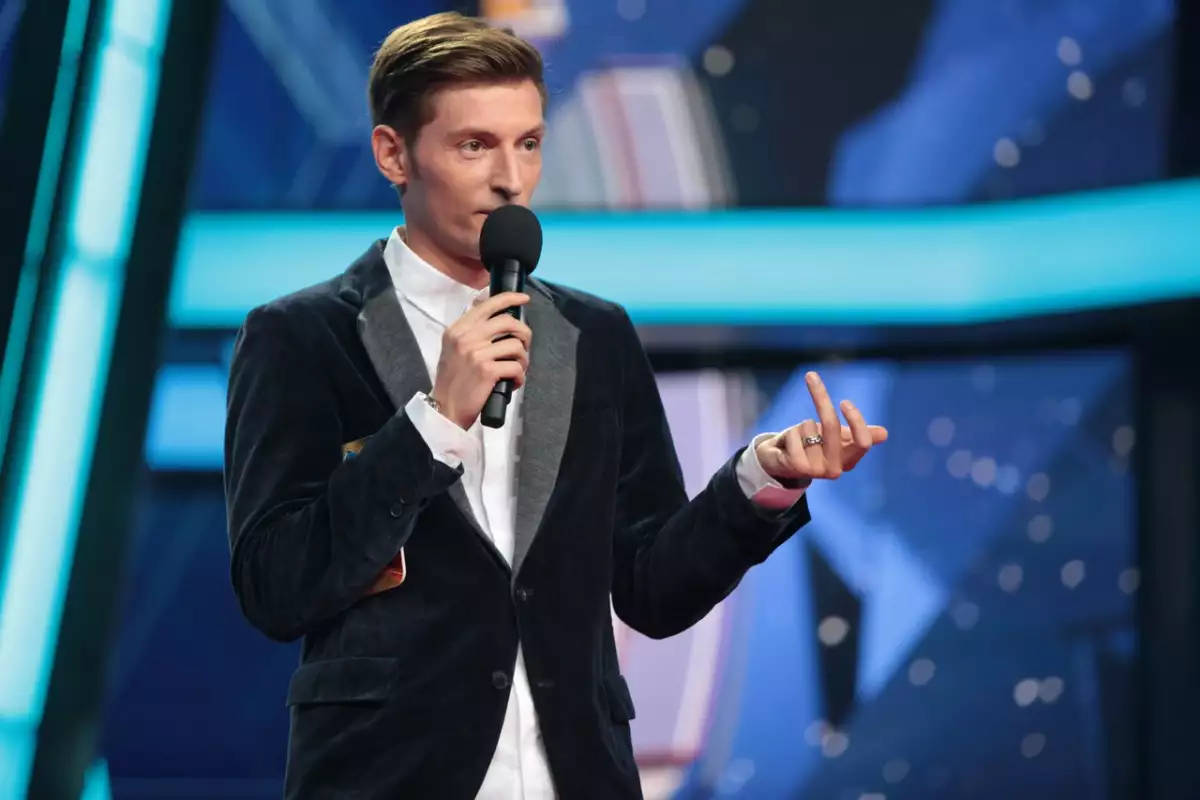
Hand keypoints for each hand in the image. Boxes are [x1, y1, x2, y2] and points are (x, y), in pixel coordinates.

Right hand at [432, 291, 531, 429]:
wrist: (445, 408)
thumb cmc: (452, 380)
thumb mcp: (454, 348)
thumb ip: (471, 332)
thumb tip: (496, 316)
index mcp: (458, 329)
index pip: (488, 305)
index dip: (510, 298)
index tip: (524, 299)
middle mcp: (466, 337)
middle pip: (508, 322)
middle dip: (524, 333)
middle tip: (525, 345)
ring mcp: (477, 353)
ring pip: (516, 346)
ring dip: (523, 359)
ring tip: (518, 369)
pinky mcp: (487, 371)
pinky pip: (516, 367)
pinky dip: (520, 377)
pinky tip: (513, 383)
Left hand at [755, 371, 888, 487]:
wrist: (780, 463)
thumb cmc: (811, 446)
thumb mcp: (835, 437)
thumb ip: (856, 434)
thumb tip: (884, 434)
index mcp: (849, 460)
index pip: (863, 441)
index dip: (856, 421)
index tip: (844, 401)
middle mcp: (836, 469)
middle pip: (833, 425)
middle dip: (821, 398)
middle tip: (811, 376)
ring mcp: (817, 470)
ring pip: (809, 427)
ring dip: (800, 426)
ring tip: (797, 438)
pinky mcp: (798, 467)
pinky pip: (794, 434)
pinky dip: (789, 432)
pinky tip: (787, 445)